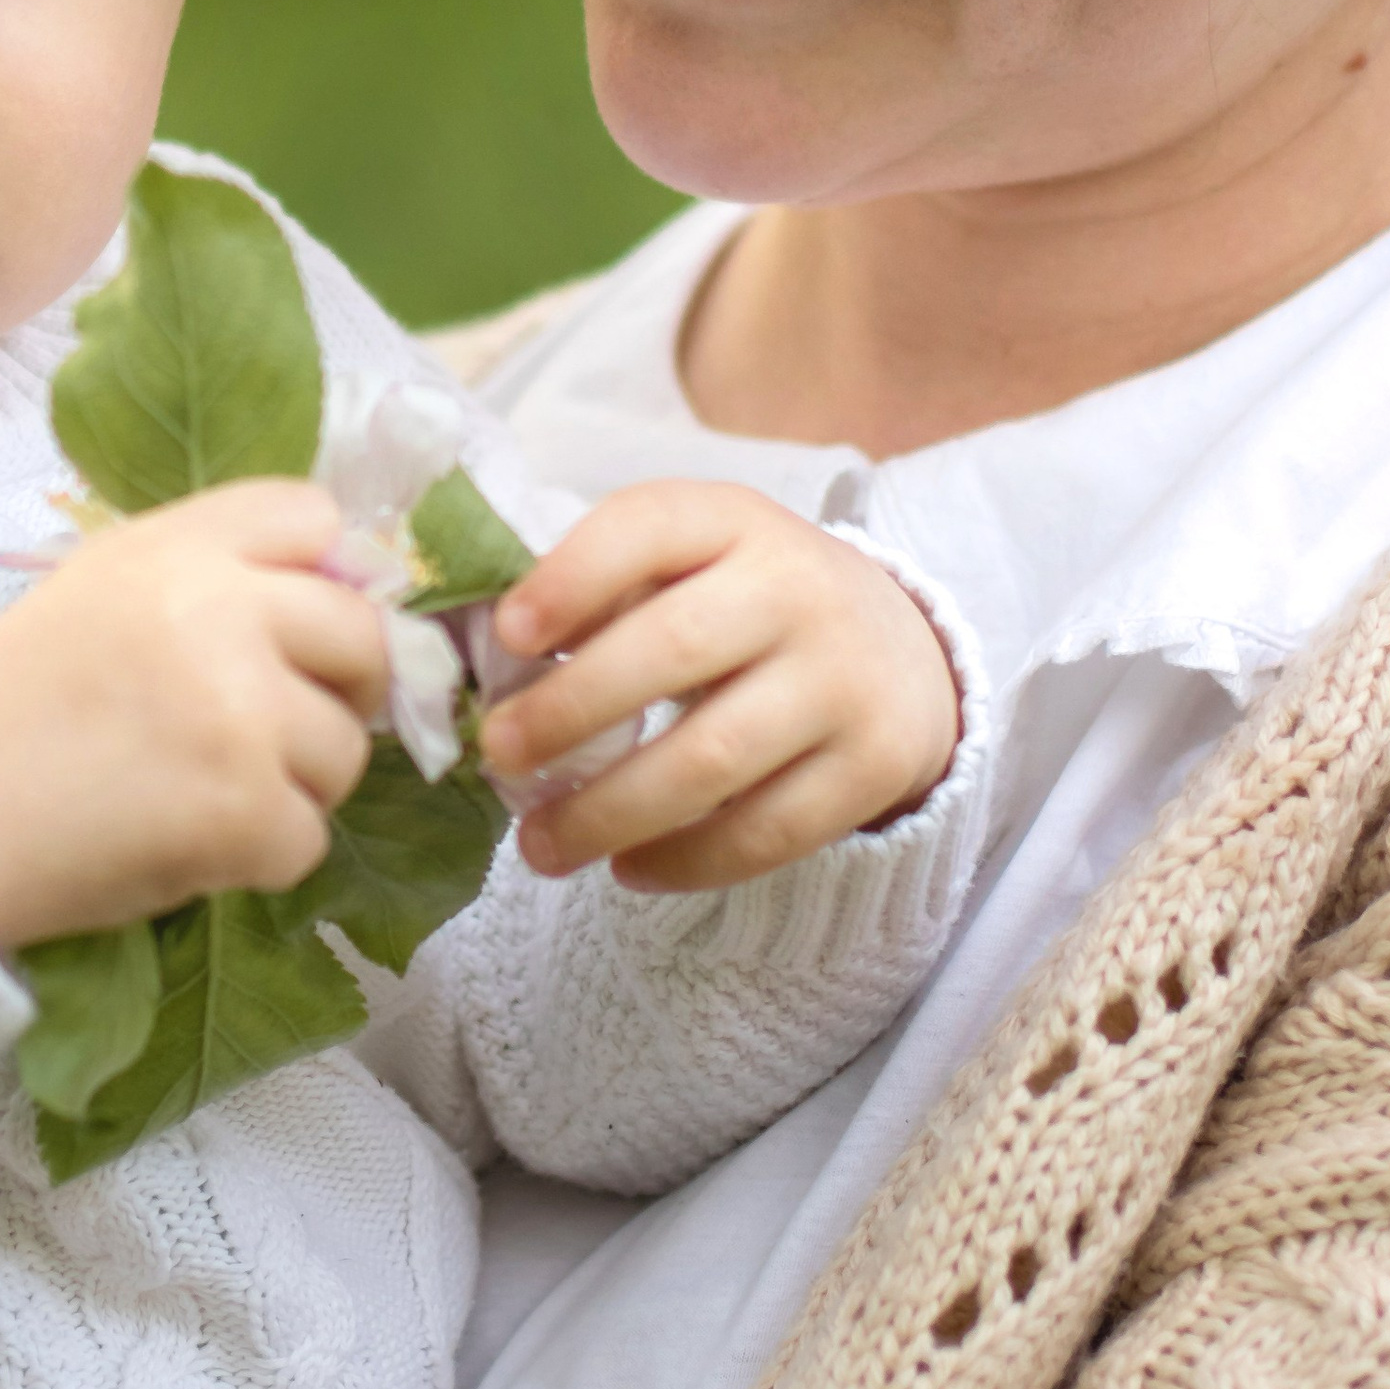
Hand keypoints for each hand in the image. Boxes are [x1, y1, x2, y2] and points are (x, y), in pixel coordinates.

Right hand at [0, 480, 386, 953]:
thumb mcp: (100, 587)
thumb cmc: (11, 706)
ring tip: (200, 791)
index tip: (295, 628)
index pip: (313, 517)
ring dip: (293, 784)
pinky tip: (187, 843)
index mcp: (178, 546)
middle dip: (340, 688)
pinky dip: (260, 856)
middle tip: (279, 727)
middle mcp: (222, 611)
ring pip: (345, 749)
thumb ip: (210, 574)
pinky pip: (310, 836)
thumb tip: (338, 597)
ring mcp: (242, 713)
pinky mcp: (247, 812)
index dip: (320, 577)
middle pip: (362, 636)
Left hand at [478, 482, 960, 892]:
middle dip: (570, 710)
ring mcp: (842, 680)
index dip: (572, 578)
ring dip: (610, 810)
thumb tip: (485, 661)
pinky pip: (767, 831)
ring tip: (539, 845)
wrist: (903, 649)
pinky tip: (627, 869)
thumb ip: (604, 591)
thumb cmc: (747, 602)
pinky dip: (686, 861)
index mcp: (732, 519)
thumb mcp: (692, 560)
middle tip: (497, 755)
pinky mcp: (875, 766)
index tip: (506, 634)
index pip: (647, 527)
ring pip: (713, 758)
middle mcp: (797, 588)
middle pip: (674, 649)